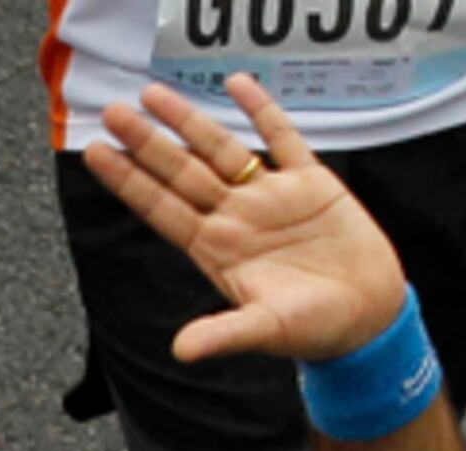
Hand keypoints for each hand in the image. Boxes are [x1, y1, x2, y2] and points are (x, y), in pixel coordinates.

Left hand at [86, 78, 410, 367]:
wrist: (366, 314)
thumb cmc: (312, 328)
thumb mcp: (265, 329)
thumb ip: (223, 334)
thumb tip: (182, 351)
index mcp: (216, 250)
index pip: (161, 209)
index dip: (129, 181)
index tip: (98, 154)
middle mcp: (234, 218)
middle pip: (180, 172)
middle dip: (147, 143)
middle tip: (111, 113)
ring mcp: (269, 197)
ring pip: (220, 149)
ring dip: (189, 121)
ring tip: (153, 93)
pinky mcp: (310, 182)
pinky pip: (281, 138)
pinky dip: (261, 110)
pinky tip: (238, 83)